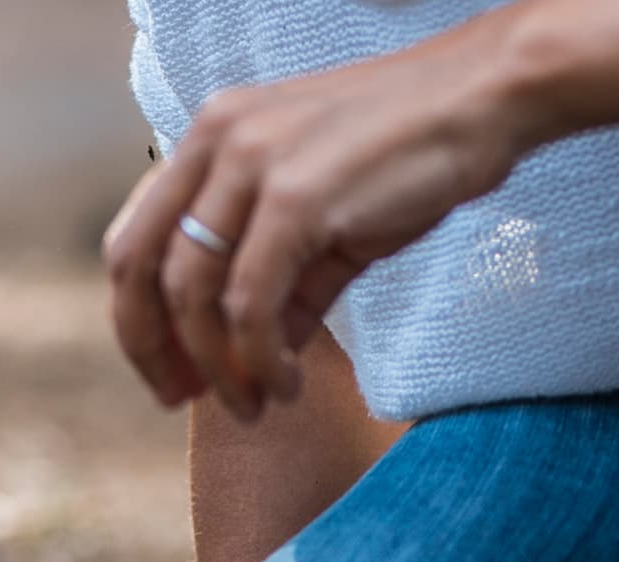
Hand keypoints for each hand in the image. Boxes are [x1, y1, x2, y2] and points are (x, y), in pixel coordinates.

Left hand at [107, 27, 535, 421]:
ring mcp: (252, 165)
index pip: (136, 238)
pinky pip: (249, 306)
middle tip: (182, 401)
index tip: (167, 373)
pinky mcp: (296, 199)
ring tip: (255, 404)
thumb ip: (281, 282)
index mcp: (210, 136)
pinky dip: (259, 361)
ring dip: (218, 369)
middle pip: (140, 267)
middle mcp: (215, 141)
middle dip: (153, 349)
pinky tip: (286, 385)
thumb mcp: (323, 217)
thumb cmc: (408, 155)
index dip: (138, 318)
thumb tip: (255, 363)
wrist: (482, 100)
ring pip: (194, 295)